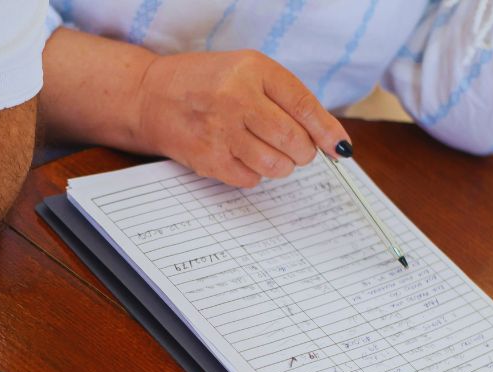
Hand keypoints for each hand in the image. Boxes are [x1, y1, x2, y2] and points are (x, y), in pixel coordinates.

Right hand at [135, 50, 350, 188]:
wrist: (152, 96)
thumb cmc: (208, 84)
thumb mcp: (248, 73)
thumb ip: (288, 99)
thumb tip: (331, 141)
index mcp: (252, 69)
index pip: (303, 105)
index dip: (327, 131)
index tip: (340, 148)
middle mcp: (236, 97)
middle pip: (294, 141)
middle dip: (303, 152)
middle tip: (296, 149)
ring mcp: (220, 130)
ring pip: (276, 165)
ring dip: (281, 165)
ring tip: (267, 151)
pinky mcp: (208, 158)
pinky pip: (251, 179)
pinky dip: (254, 174)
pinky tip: (240, 155)